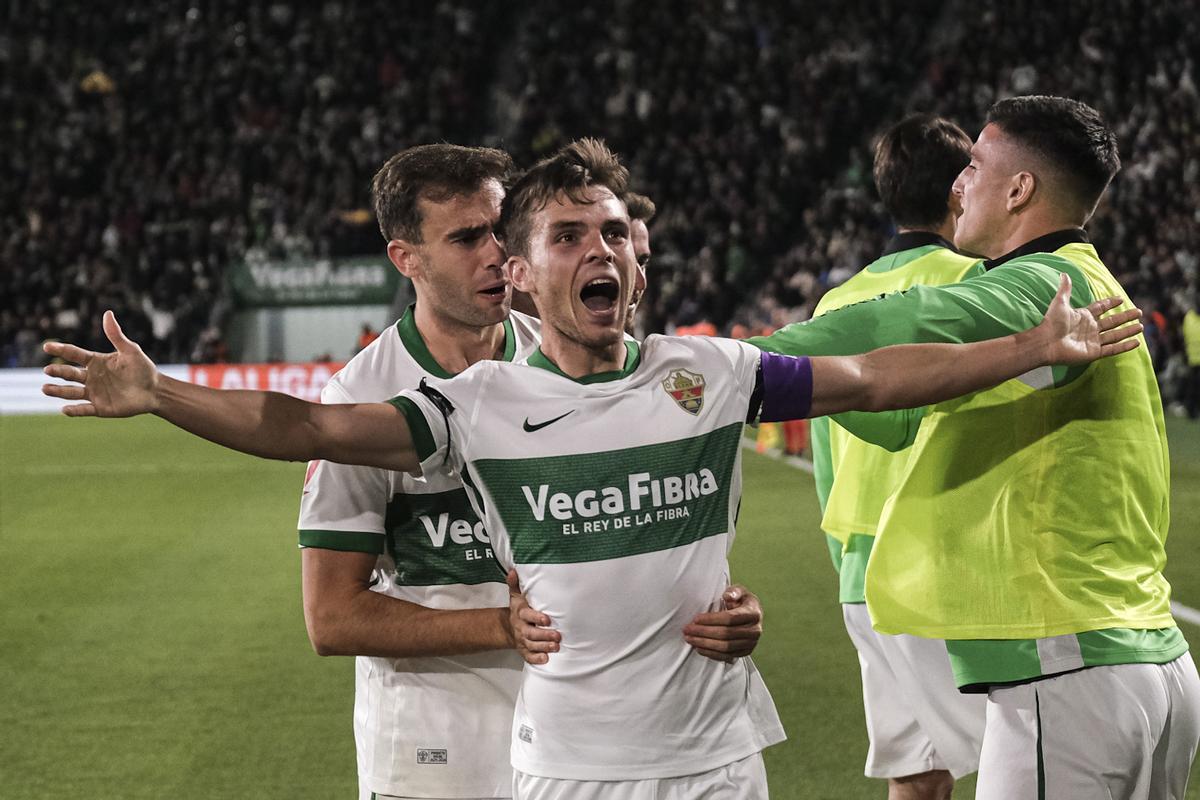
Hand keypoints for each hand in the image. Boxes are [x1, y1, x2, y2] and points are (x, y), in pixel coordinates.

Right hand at [41, 311, 159, 416]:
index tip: (47, 346)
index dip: (61, 349)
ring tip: (45, 388)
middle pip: (70, 373)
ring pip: (71, 392)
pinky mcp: (100, 408)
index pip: (74, 354)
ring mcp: (94, 393)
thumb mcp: (130, 350)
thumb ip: (116, 335)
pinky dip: (75, 410)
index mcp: (95, 362)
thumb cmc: (142, 368)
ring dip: (58, 391)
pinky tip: (65, 409)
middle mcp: (91, 377)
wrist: (155, 390)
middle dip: (58, 371)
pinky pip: (84, 409)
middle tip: (47, 370)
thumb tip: (108, 313)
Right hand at [506, 569, 559, 664]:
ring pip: (531, 645)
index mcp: (520, 613)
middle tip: (558, 636)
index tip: (547, 619)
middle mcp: (521, 628)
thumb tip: (513, 570)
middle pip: (531, 633)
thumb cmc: (519, 610)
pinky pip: (528, 657)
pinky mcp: (524, 650)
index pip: (527, 615)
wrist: (508, 628)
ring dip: (543, 647)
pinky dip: (536, 659)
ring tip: (556, 647)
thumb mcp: (516, 596)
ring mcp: (522, 640)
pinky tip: (545, 659)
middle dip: (544, 635)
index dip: (536, 618)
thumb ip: (515, 584)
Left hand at [683, 585, 762, 662]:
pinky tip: (699, 648)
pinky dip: (711, 653)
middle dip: (703, 632)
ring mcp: (751, 643)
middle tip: (687, 630)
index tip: (695, 619)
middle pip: (726, 634)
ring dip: (705, 644)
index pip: (730, 618)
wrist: (752, 615)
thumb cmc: (741, 601)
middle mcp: (755, 630)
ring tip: (690, 639)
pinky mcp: (746, 652)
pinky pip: (727, 656)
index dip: (711, 619)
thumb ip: (734, 591)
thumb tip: (727, 596)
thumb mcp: (739, 591)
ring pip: (725, 647)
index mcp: (753, 613)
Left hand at [1037, 273, 1142, 365]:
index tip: (1121, 298)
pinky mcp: (1094, 353)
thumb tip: (1063, 273)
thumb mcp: (1060, 303)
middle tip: (1139, 312)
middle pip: (1112, 321)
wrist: (1046, 343)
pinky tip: (1137, 342)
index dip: (1110, 303)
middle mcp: (1089, 328)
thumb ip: (1065, 289)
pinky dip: (1125, 346)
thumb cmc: (1051, 323)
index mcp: (1083, 316)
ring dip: (1128, 331)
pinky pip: (1113, 349)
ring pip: (1115, 335)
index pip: (1100, 308)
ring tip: (1141, 326)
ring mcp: (1092, 341)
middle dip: (1125, 317)